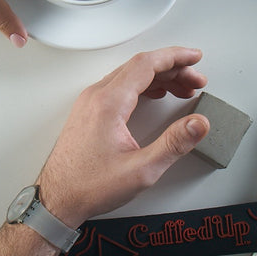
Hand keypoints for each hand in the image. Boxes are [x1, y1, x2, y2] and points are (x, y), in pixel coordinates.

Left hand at [35, 47, 209, 225]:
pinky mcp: (89, 112)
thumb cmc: (89, 185)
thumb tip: (198, 124)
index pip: (146, 64)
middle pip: (140, 66)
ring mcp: (90, 103)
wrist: (58, 198)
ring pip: (130, 76)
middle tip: (196, 80)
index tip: (195, 57)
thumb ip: (174, 144)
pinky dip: (143, 86)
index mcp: (109, 103)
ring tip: (183, 89)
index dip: (175, 57)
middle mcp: (96, 97)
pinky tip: (157, 95)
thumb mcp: (141, 169)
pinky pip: (119, 87)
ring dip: (159, 77)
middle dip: (173, 68)